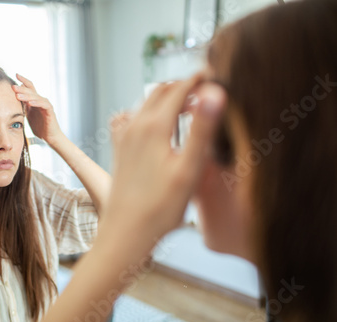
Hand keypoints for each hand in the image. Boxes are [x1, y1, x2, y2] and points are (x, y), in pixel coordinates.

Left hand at [12, 74, 62, 143]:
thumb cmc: (39, 127)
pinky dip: (36, 103)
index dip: (23, 81)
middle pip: (31, 91)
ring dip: (27, 96)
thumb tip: (12, 101)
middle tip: (12, 87)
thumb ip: (23, 107)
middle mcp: (41, 101)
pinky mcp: (50, 111)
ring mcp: (46, 105)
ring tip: (18, 96)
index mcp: (35, 101)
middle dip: (21, 88)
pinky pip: (43, 105)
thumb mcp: (28, 116)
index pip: (30, 87)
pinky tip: (30, 103)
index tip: (16, 74)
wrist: (50, 137)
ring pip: (36, 97)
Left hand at [106, 75, 225, 238]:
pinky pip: (132, 118)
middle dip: (183, 85)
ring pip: (145, 103)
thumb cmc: (161, 208)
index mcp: (154, 126)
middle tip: (205, 88)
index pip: (179, 89)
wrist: (126, 232)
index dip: (199, 78)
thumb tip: (214, 91)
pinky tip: (158, 126)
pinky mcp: (120, 149)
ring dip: (166, 98)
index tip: (215, 73)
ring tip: (188, 106)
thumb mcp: (189, 169)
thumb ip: (202, 129)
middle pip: (160, 91)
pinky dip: (149, 112)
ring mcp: (124, 137)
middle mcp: (135, 126)